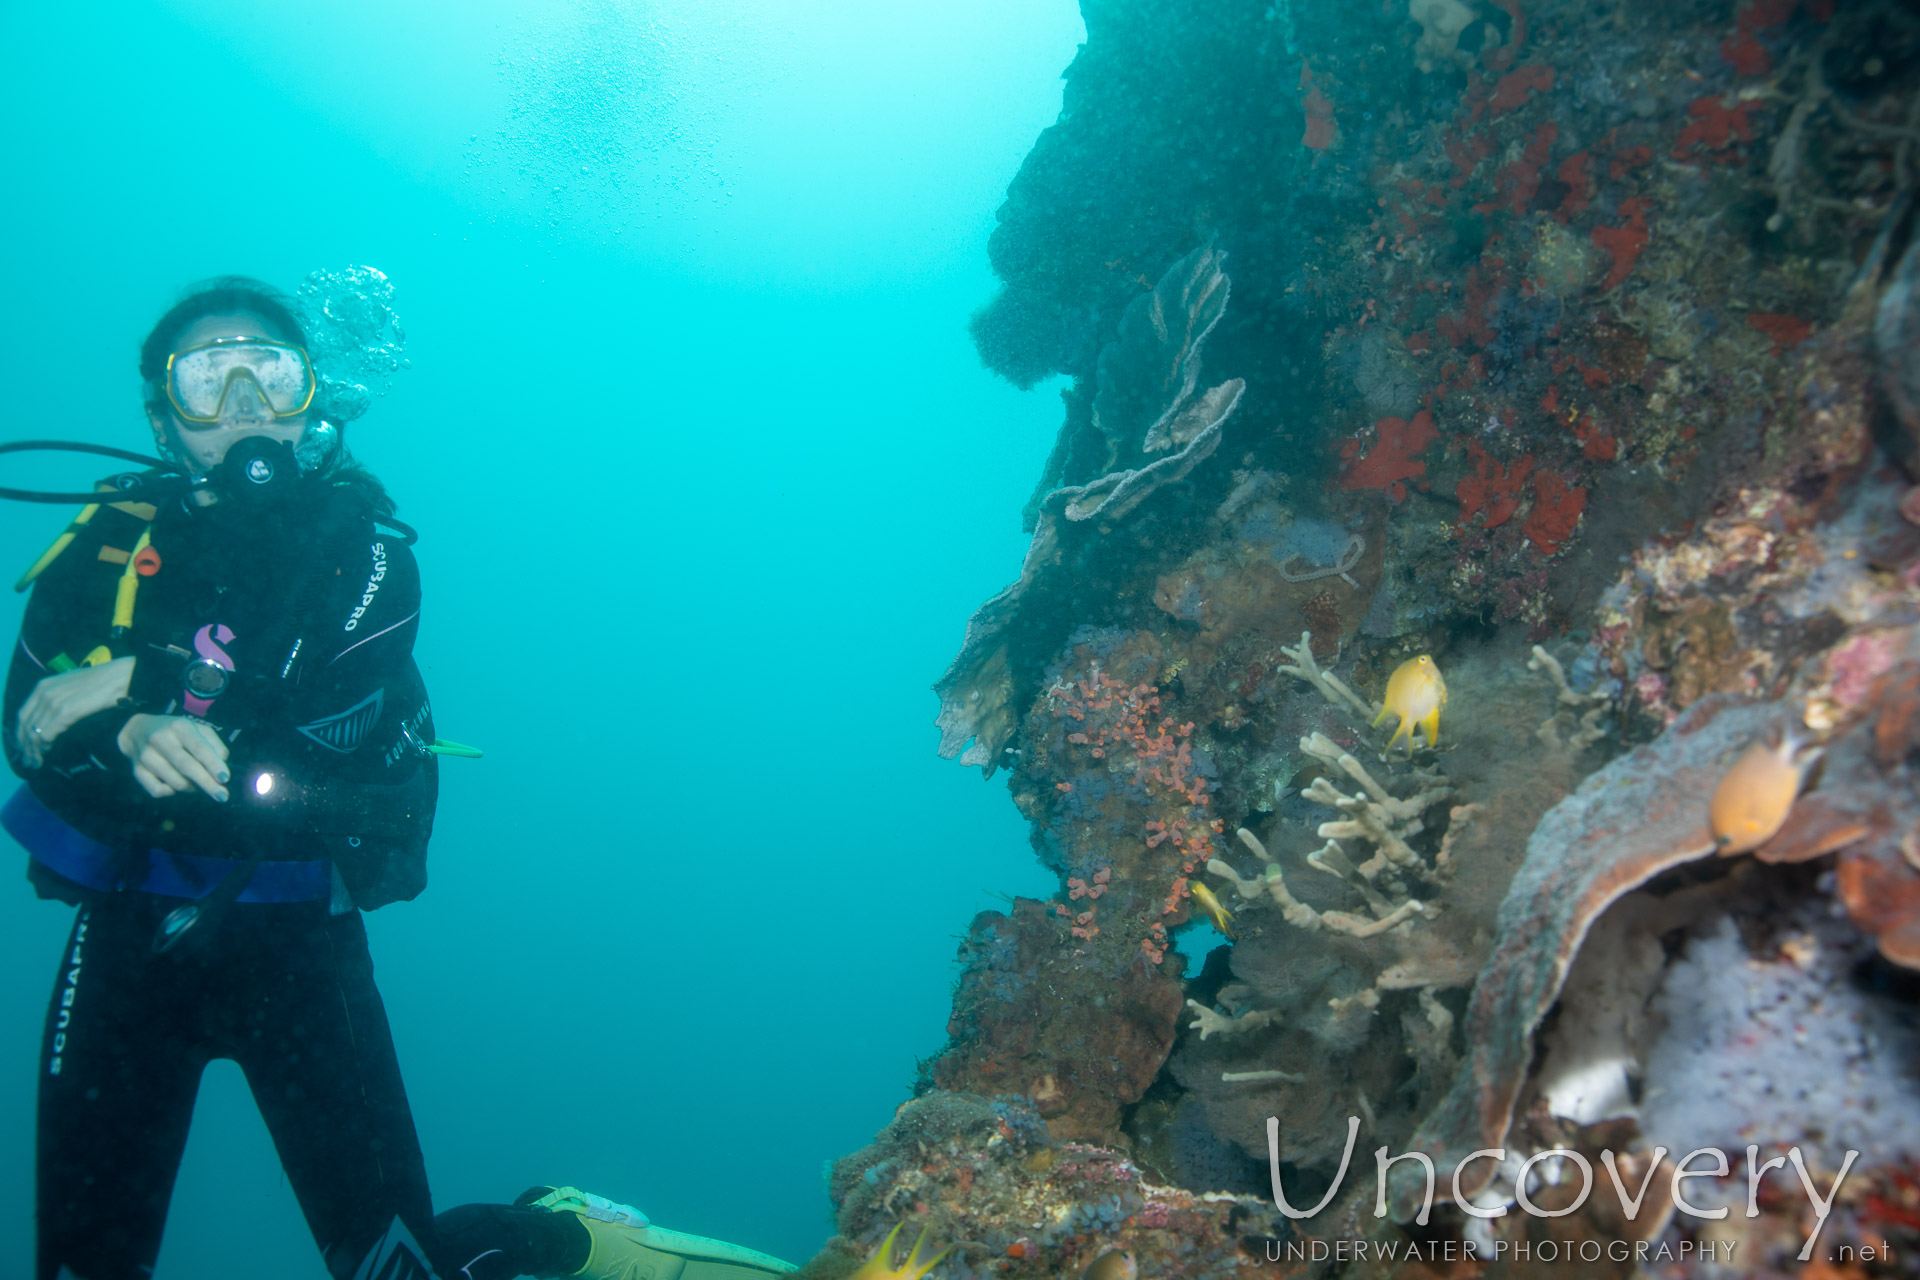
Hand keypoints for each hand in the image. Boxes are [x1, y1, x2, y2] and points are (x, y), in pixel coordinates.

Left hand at [16, 656, 133, 767]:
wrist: (120, 676)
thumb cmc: (103, 682)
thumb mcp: (72, 686)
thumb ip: (59, 698)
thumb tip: (55, 717)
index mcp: (43, 686)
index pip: (23, 715)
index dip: (21, 733)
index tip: (26, 747)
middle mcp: (44, 692)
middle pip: (25, 725)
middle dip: (25, 745)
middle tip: (30, 760)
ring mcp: (53, 701)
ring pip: (34, 732)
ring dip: (34, 749)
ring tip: (38, 760)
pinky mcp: (65, 711)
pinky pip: (46, 733)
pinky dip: (45, 745)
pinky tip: (49, 750)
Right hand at [117, 714, 229, 801]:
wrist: (137, 731)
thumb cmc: (176, 732)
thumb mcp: (197, 729)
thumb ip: (214, 744)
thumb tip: (222, 763)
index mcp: (179, 727)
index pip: (199, 748)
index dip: (213, 764)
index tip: (225, 778)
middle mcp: (160, 740)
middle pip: (186, 766)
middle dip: (207, 783)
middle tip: (222, 796)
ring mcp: (146, 756)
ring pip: (175, 782)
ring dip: (191, 787)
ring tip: (196, 782)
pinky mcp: (137, 771)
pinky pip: (158, 791)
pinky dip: (171, 791)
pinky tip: (174, 783)